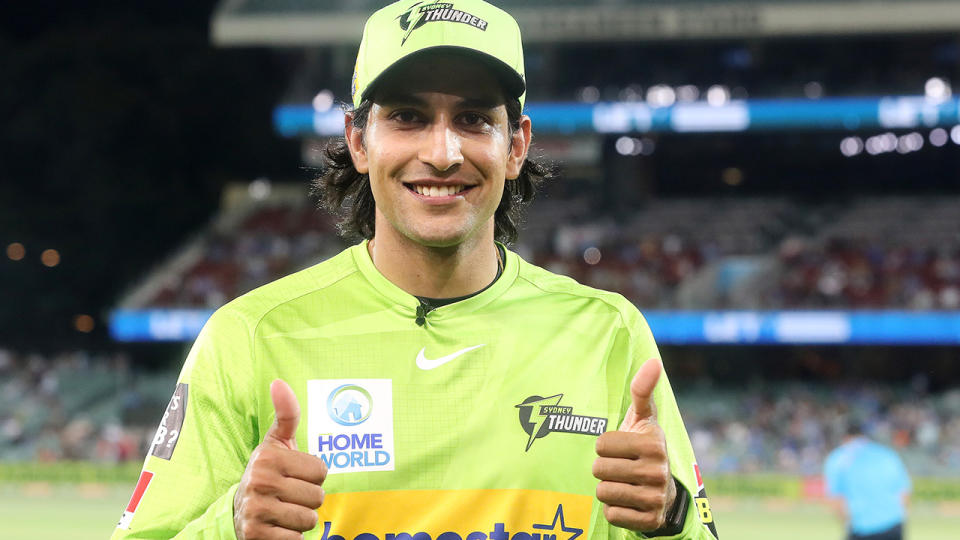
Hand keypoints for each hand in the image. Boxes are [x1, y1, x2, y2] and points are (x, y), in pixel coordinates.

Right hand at [234, 379, 327, 539]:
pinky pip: (296, 539)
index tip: (294, 475)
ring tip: (283, 511)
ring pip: (309, 519)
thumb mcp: (276, 443)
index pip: (321, 470)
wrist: (237, 512)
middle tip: (289, 495)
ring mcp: (256, 510)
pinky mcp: (256, 536)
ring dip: (301, 519)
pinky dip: (291, 537)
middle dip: (308, 499)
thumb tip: (278, 382)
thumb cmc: (268, 473)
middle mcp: (259, 482)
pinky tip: (277, 527)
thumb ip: (286, 414)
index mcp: (268, 457)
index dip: (313, 476)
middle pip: (317, 497)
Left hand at [593, 358, 676, 531]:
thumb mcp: (643, 418)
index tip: (622, 448)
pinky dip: (614, 510)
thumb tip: (653, 361)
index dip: (606, 446)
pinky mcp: (649, 520)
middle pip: (599, 469)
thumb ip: (642, 391)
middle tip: (621, 468)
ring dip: (608, 489)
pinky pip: (612, 514)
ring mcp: (655, 498)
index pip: (601, 444)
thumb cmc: (644, 447)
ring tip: (624, 484)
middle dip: (604, 468)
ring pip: (603, 492)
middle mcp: (657, 471)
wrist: (664, 491)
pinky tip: (629, 502)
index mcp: (653, 443)